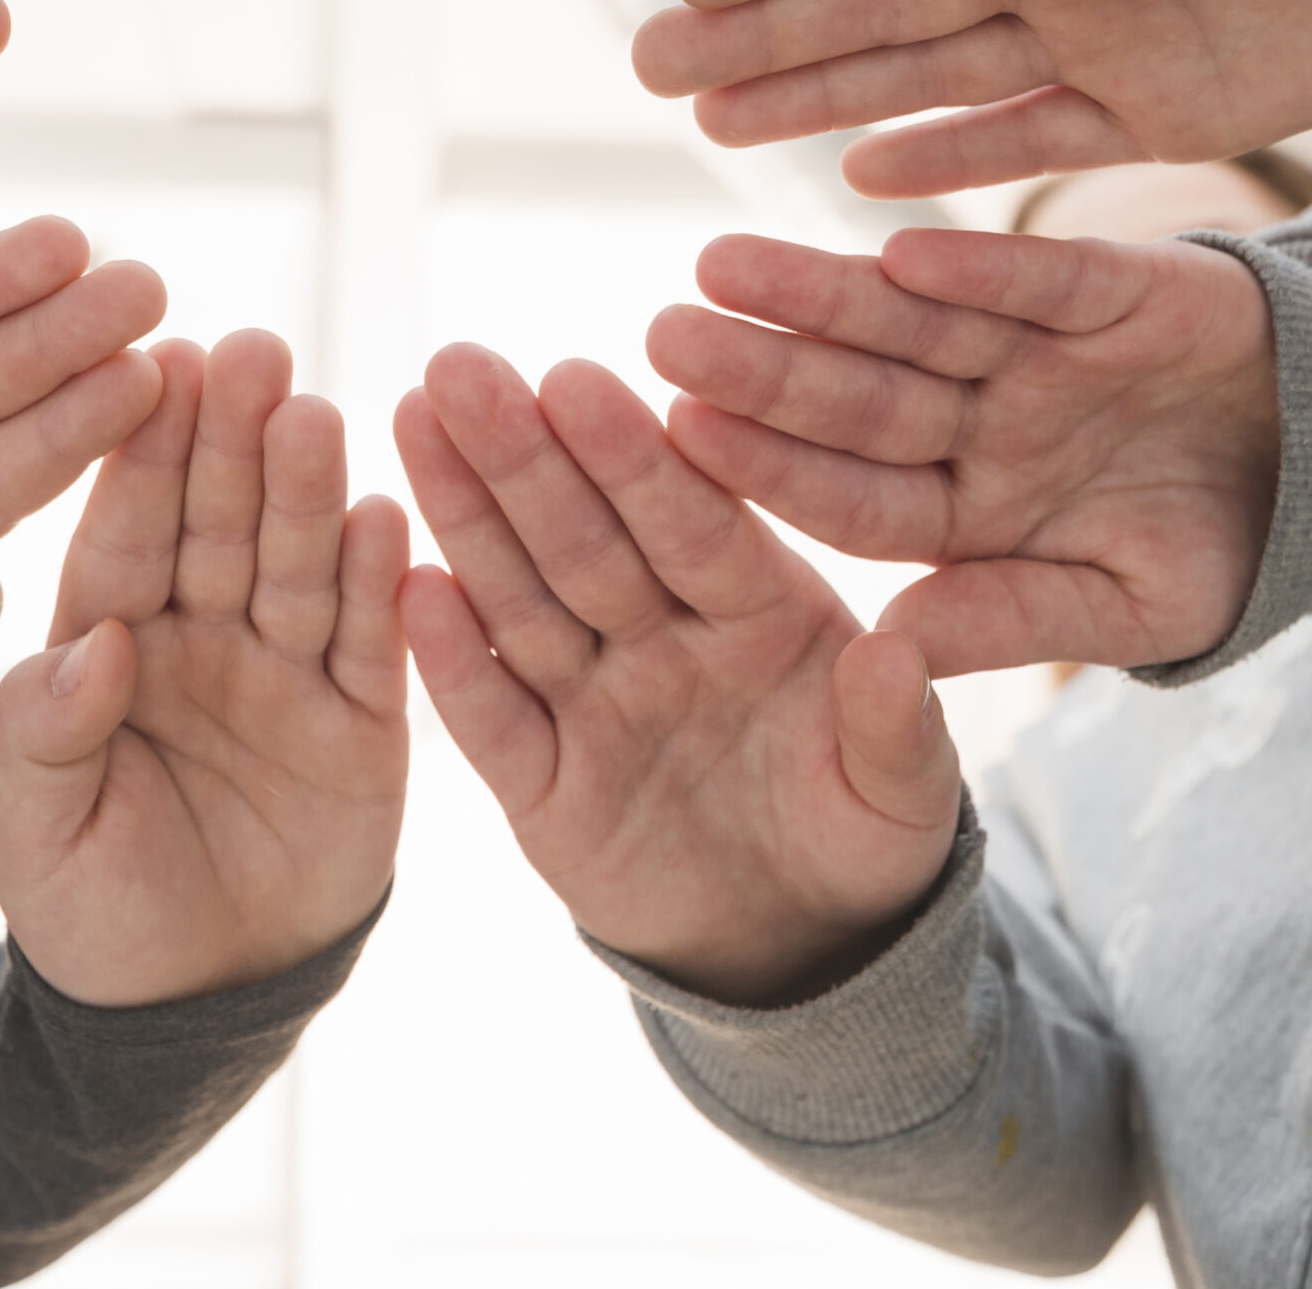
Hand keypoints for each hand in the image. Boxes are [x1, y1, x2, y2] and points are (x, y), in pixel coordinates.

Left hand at [0, 331, 408, 1005]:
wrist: (190, 1010)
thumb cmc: (89, 910)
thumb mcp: (33, 833)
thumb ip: (42, 734)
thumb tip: (89, 648)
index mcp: (106, 633)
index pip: (125, 530)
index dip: (143, 453)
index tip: (158, 366)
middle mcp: (200, 629)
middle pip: (220, 520)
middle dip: (234, 436)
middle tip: (252, 350)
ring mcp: (285, 668)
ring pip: (299, 562)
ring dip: (308, 489)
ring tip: (315, 414)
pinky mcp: (363, 721)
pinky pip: (373, 644)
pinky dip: (379, 582)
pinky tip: (386, 511)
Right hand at [397, 344, 958, 1006]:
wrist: (800, 948)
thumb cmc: (863, 836)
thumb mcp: (905, 799)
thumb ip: (898, 733)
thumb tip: (891, 659)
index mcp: (759, 613)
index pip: (688, 524)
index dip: (631, 458)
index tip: (575, 379)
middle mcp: (664, 637)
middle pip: (583, 537)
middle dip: (520, 453)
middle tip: (457, 363)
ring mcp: (595, 703)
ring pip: (519, 599)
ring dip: (463, 515)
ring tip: (411, 421)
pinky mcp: (541, 785)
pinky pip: (490, 719)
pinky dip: (447, 661)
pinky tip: (406, 586)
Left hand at [651, 227, 1279, 676]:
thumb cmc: (1220, 547)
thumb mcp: (1128, 608)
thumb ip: (1015, 617)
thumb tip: (892, 649)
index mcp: (967, 506)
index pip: (851, 492)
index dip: (769, 467)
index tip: (681, 439)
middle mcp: (980, 418)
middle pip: (855, 396)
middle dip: (762, 367)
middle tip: (661, 333)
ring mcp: (1035, 349)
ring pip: (911, 319)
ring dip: (822, 291)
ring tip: (723, 261)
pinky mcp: (1111, 284)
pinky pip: (1037, 273)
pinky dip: (976, 261)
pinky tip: (899, 241)